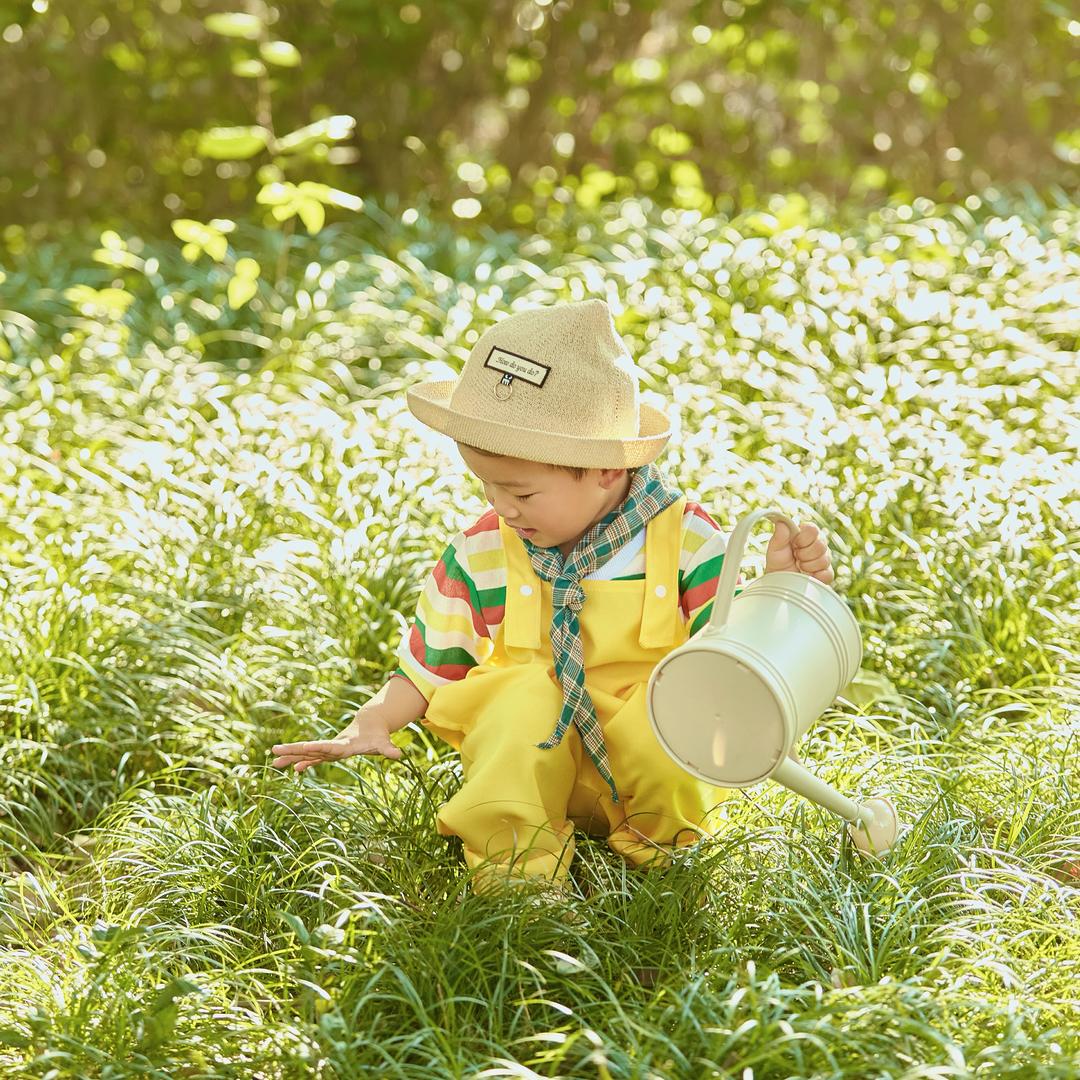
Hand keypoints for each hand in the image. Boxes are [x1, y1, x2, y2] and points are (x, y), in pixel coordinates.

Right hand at [270, 710, 402, 772]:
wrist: (371, 723)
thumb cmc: (378, 736)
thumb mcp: (383, 743)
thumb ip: (388, 749)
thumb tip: (398, 755)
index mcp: (345, 745)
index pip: (328, 747)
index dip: (317, 748)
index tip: (303, 747)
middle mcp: (334, 746)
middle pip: (311, 749)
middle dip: (294, 750)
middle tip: (275, 751)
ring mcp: (330, 749)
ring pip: (308, 753)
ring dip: (291, 756)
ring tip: (273, 761)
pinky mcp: (329, 752)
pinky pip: (312, 758)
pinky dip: (301, 762)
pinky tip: (290, 769)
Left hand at [765, 520, 833, 585]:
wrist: (781, 586)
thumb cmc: (777, 565)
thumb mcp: (775, 550)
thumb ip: (779, 536)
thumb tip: (781, 521)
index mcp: (805, 536)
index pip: (813, 529)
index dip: (803, 538)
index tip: (794, 545)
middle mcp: (817, 545)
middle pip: (821, 544)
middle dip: (804, 554)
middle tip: (796, 558)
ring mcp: (824, 560)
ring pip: (824, 559)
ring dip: (808, 566)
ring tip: (799, 568)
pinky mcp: (826, 574)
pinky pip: (828, 574)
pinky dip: (815, 576)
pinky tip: (807, 576)